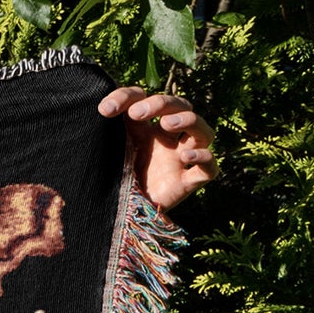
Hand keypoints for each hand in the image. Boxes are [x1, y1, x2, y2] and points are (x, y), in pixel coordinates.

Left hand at [98, 84, 215, 209]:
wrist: (119, 215)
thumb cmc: (117, 179)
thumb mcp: (112, 149)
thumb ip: (109, 127)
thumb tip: (103, 108)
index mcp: (150, 128)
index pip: (148, 99)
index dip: (130, 97)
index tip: (106, 110)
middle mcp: (170, 141)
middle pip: (183, 107)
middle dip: (163, 104)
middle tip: (137, 113)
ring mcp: (181, 161)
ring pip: (205, 132)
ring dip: (189, 121)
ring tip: (167, 124)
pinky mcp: (187, 184)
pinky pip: (210, 169)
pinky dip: (205, 158)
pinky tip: (186, 156)